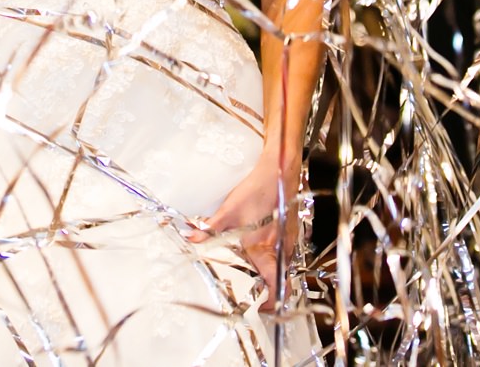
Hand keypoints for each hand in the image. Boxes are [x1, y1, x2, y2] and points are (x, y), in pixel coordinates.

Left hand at [198, 155, 293, 310]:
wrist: (280, 170)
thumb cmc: (258, 190)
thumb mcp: (229, 210)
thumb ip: (209, 228)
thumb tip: (190, 238)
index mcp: (268, 250)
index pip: (276, 286)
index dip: (271, 302)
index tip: (262, 309)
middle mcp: (282, 248)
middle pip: (281, 279)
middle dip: (271, 291)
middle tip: (258, 298)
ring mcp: (288, 239)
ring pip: (283, 266)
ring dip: (273, 275)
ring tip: (258, 278)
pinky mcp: (289, 229)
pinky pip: (284, 252)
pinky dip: (275, 259)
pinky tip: (262, 252)